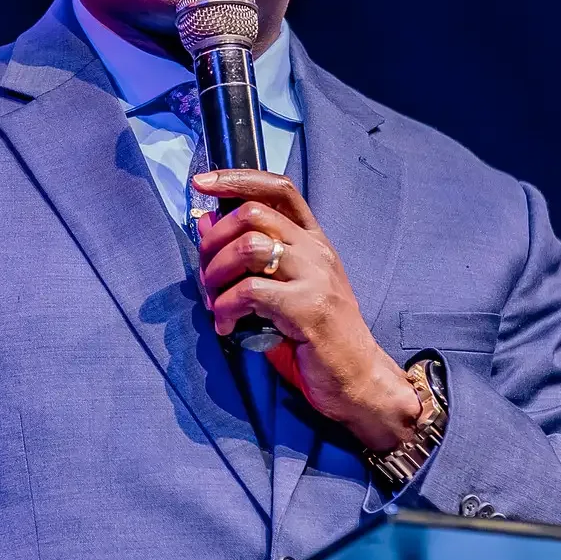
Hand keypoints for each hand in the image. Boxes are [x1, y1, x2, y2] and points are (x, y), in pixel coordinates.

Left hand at [192, 169, 422, 452]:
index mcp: (313, 240)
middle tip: (205, 276)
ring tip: (214, 304)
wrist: (359, 381)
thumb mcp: (278, 290)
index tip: (201, 183)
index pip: (279, 187)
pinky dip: (226, 308)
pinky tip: (227, 328)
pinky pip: (251, 291)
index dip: (237, 178)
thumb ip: (246, 259)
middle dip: (214, 241)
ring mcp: (316, 277)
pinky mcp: (309, 308)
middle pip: (253, 213)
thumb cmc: (315, 339)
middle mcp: (317, 250)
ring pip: (249, 247)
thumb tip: (204, 223)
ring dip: (216, 275)